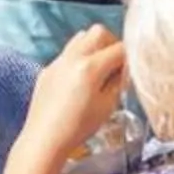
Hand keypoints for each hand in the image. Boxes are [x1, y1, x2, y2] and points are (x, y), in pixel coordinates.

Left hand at [23, 26, 128, 155]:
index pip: (119, 48)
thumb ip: (117, 82)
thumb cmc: (78, 128)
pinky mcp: (47, 70)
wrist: (44, 141)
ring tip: (96, 68)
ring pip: (80, 37)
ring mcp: (57, 62)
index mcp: (90, 67)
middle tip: (114, 63)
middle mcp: (73, 58)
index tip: (129, 70)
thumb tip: (122, 69)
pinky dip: (77, 58)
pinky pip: (67, 54)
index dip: (129, 57)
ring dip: (93, 46)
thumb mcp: (107, 106)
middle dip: (111, 44)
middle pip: (99, 32)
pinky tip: (77, 81)